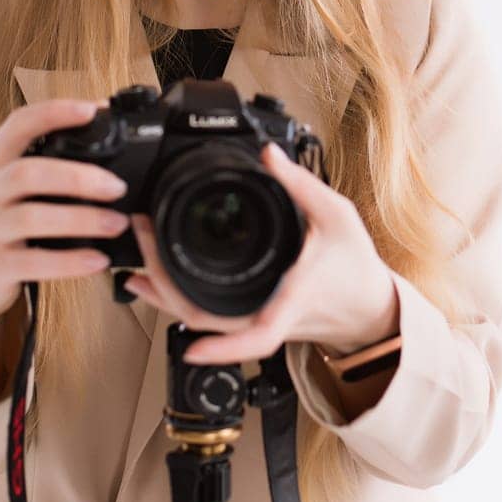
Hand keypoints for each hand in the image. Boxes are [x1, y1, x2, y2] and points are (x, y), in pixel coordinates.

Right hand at [0, 97, 128, 325]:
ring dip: (82, 219)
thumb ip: (48, 158)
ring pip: (33, 218)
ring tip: (117, 224)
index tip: (91, 110)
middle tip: (117, 187)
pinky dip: (70, 261)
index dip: (55, 113)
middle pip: (28, 173)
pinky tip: (98, 260)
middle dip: (78, 177)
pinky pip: (35, 262)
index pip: (18, 125)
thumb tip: (106, 124)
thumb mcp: (12, 184)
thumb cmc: (6, 218)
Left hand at [123, 141, 398, 364]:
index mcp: (292, 297)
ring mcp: (258, 322)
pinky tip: (159, 284)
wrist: (367, 305)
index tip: (192, 346)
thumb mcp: (337, 216)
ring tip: (135, 272)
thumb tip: (269, 154)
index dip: (224, 347)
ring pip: (205, 325)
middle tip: (145, 246)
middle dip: (167, 291)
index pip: (258, 334)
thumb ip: (302, 184)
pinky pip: (210, 319)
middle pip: (210, 325)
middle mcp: (271, 317)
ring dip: (166, 299)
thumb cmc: (355, 265)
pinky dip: (181, 300)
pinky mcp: (252, 319)